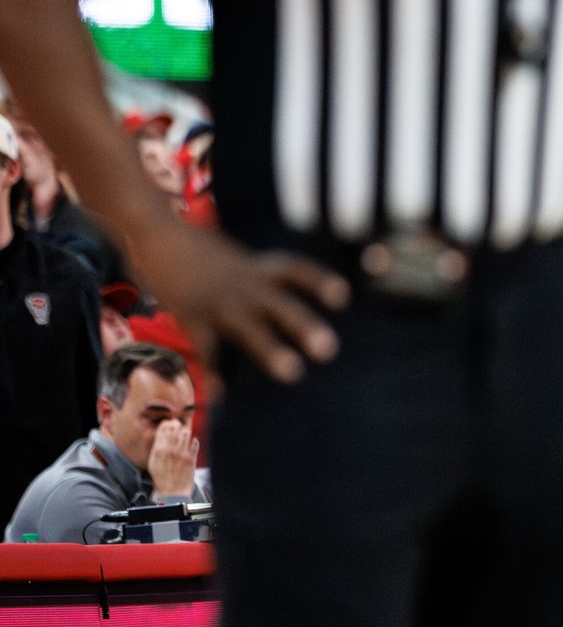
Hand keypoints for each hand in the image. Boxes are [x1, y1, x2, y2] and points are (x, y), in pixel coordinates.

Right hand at [124, 220, 348, 387]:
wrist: (155, 230)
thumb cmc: (196, 251)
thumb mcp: (233, 258)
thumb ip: (253, 279)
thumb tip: (273, 305)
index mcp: (255, 267)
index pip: (295, 270)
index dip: (319, 281)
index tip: (343, 296)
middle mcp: (243, 282)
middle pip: (280, 302)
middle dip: (304, 325)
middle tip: (329, 349)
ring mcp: (218, 300)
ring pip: (249, 327)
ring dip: (271, 350)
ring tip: (293, 373)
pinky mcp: (191, 314)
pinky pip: (207, 348)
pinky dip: (214, 371)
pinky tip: (222, 395)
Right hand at [147, 418, 198, 500]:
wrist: (172, 491)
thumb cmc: (162, 478)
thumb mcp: (153, 461)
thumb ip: (157, 447)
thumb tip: (162, 434)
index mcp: (159, 450)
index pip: (163, 428)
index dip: (167, 423)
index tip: (169, 423)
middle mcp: (170, 449)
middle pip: (175, 427)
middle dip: (177, 424)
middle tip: (178, 426)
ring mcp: (182, 453)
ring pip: (186, 432)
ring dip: (185, 431)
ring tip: (184, 435)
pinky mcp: (191, 457)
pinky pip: (195, 442)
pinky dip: (193, 441)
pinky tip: (190, 444)